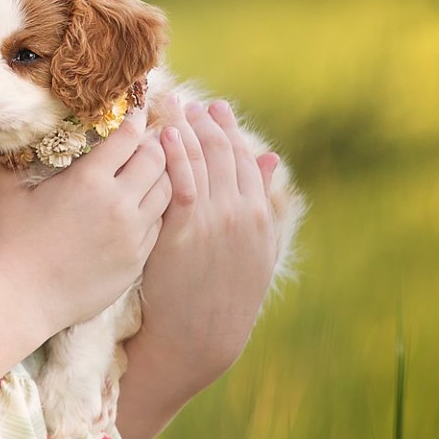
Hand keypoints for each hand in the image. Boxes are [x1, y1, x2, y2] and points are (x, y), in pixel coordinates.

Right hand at [0, 110, 172, 331]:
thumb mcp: (9, 193)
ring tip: (148, 173)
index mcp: (90, 179)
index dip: (135, 119)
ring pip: (167, 190)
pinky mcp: (139, 258)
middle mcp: (119, 202)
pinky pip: (160, 224)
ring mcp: (133, 232)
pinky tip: (143, 207)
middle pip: (156, 158)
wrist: (25, 298)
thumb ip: (9, 158)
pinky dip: (156, 210)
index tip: (136, 112)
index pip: (129, 135)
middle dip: (153, 146)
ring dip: (161, 177)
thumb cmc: (14, 242)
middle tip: (144, 143)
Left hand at [136, 94, 282, 371]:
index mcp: (259, 215)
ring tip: (176, 108)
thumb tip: (270, 157)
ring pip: (204, 161)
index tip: (218, 109)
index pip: (247, 159)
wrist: (202, 336)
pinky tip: (168, 135)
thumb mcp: (256, 249)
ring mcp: (214, 220)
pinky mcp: (185, 230)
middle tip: (193, 102)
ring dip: (191, 129)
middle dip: (209, 123)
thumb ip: (263, 201)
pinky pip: (181, 181)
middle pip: (225, 153)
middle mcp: (241, 212)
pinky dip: (177, 153)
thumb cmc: (224, 294)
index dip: (232, 131)